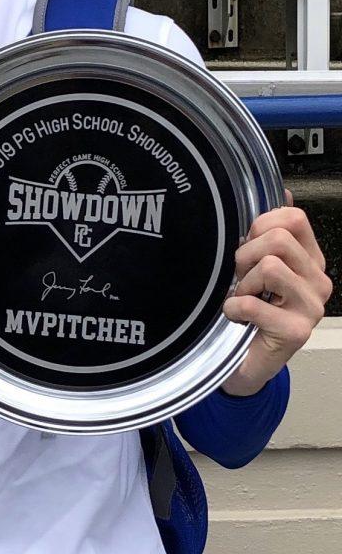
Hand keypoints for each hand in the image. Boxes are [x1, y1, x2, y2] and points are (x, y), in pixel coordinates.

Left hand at [221, 190, 331, 395]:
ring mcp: (312, 307)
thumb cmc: (248, 311)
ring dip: (243, 283)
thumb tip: (281, 191)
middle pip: (279, 239)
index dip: (259, 226)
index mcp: (310, 260)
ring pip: (270, 266)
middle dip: (246, 255)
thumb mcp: (256, 266)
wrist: (243, 362)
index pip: (293, 218)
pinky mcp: (297, 332)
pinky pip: (253, 303)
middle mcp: (318, 281)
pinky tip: (235, 317)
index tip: (247, 248)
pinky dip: (233, 308)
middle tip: (241, 278)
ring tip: (242, 298)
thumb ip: (269, 232)